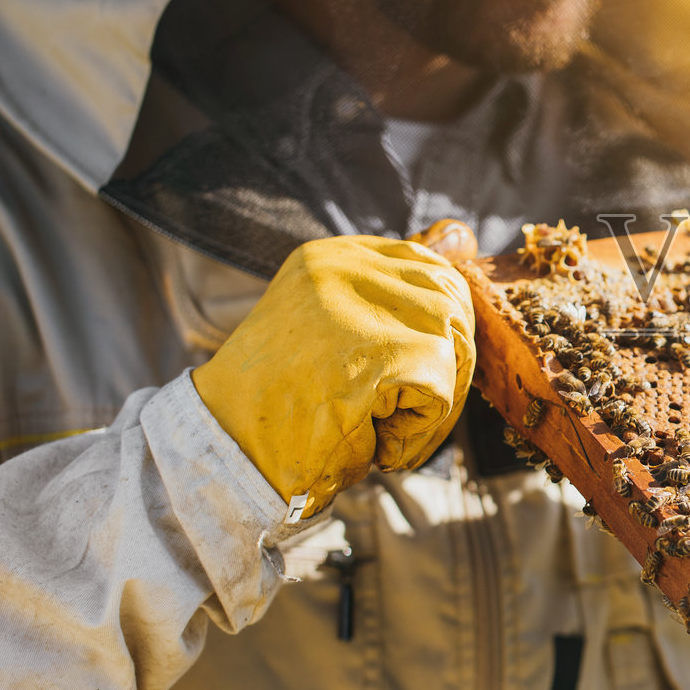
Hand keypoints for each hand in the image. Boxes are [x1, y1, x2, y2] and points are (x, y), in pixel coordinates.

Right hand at [192, 226, 476, 518]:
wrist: (226, 454)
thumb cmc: (283, 403)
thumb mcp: (336, 330)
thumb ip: (395, 288)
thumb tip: (462, 236)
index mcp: (333, 257)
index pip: (428, 268)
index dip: (432, 328)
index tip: (402, 367)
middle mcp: (345, 268)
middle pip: (450, 306)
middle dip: (443, 366)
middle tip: (396, 408)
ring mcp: (359, 307)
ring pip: (451, 349)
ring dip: (430, 402)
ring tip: (378, 425)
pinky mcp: (378, 355)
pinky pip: (441, 393)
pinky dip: (417, 432)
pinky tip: (373, 441)